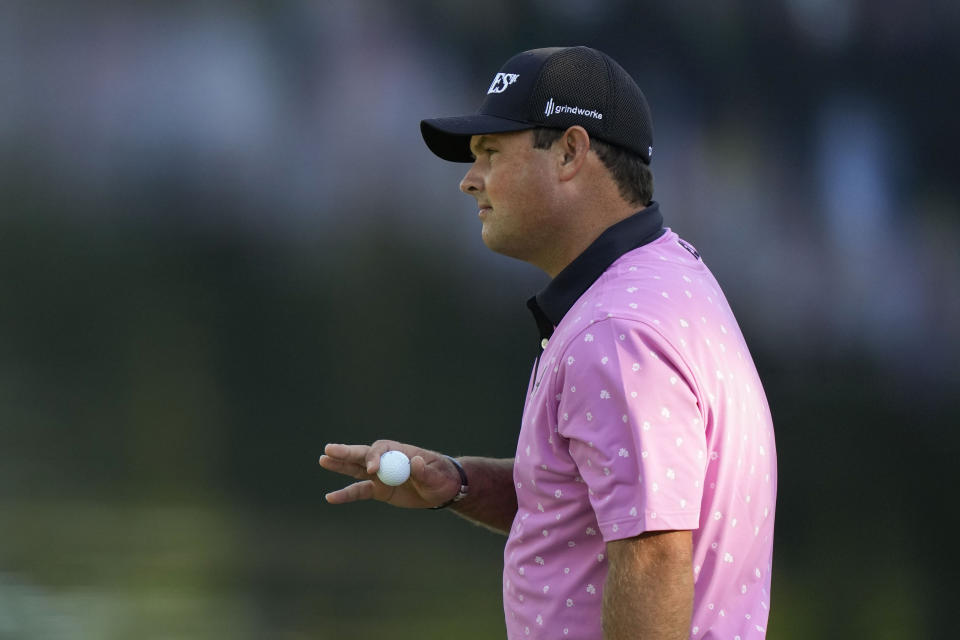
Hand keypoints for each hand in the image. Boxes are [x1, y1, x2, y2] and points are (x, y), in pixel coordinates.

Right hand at [319, 441, 461, 508]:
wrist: (442, 489)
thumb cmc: (442, 478)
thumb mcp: (437, 476)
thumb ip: (425, 471)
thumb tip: (415, 462)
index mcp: (400, 451)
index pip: (382, 450)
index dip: (375, 458)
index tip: (373, 470)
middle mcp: (386, 460)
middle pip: (363, 454)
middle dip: (346, 453)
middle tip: (328, 450)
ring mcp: (380, 475)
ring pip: (356, 469)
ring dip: (340, 465)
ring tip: (323, 459)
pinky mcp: (379, 490)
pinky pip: (359, 492)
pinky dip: (345, 495)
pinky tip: (330, 498)